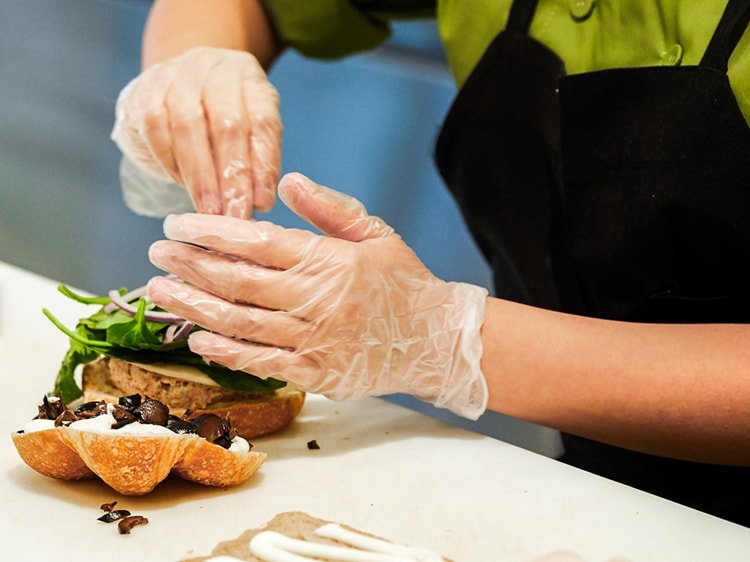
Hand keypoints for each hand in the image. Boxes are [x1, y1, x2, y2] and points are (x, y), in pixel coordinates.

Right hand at [111, 46, 280, 217]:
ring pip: (188, 128)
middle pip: (226, 126)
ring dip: (199, 178)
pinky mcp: (142, 93)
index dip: (262, 165)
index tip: (263, 203)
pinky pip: (156, 132)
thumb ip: (257, 159)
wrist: (177, 84)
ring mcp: (175, 76)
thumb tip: (259, 202)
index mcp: (248, 77)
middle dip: (230, 178)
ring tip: (209, 212)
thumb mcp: (249, 128)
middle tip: (234, 215)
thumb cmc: (221, 115)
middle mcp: (212, 69)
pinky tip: (182, 185)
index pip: (261, 122)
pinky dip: (171, 164)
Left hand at [147, 173, 488, 418]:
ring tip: (161, 291)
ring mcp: (316, 341)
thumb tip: (286, 181)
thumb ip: (329, 208)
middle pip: (239, 281)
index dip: (210, 233)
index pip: (257, 242)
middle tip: (156, 253)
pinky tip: (198, 338)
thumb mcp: (376, 233)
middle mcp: (319, 300)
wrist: (437, 340)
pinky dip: (226, 352)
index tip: (175, 225)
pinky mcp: (317, 373)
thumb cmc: (405, 282)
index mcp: (331, 260)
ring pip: (241, 323)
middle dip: (189, 265)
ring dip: (194, 306)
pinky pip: (262, 364)